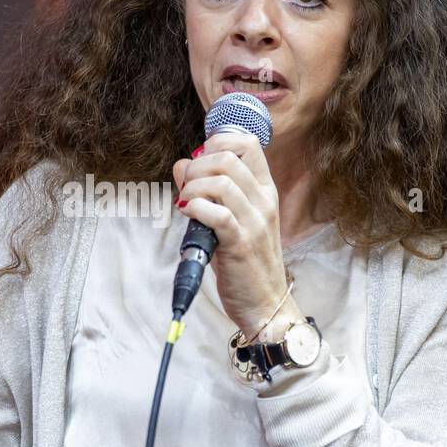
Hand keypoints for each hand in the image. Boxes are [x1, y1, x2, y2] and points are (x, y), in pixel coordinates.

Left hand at [171, 133, 301, 341]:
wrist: (265, 304)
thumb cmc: (245, 261)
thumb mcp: (230, 220)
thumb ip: (207, 190)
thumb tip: (181, 164)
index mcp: (265, 190)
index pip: (247, 143)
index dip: (216, 142)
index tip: (200, 162)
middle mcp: (263, 201)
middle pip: (227, 157)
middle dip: (197, 166)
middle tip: (187, 188)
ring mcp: (255, 222)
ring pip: (220, 182)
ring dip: (192, 188)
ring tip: (187, 204)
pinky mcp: (241, 244)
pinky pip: (215, 213)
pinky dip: (195, 208)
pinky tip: (189, 216)